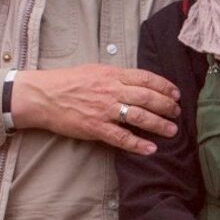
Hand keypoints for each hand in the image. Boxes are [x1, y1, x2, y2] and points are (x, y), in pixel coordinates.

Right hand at [10, 64, 178, 154]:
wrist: (42, 95)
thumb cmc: (68, 81)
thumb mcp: (96, 70)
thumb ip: (117, 76)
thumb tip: (139, 81)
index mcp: (113, 75)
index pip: (146, 78)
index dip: (165, 86)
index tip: (176, 94)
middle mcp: (111, 91)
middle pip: (148, 97)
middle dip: (167, 106)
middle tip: (178, 113)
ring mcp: (104, 110)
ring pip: (139, 117)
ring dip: (159, 124)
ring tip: (172, 130)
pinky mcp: (95, 127)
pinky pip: (120, 137)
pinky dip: (137, 144)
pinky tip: (150, 149)